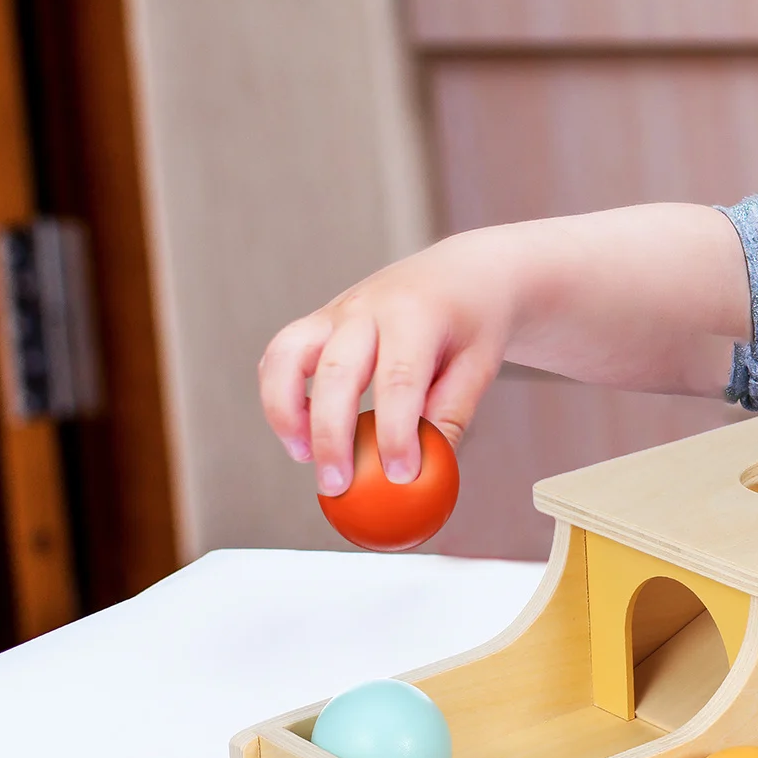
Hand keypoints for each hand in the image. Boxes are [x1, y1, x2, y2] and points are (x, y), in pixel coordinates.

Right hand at [258, 230, 510, 496]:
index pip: (399, 380)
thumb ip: (451, 416)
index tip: (401, 478)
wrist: (463, 271)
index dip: (395, 433)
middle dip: (331, 435)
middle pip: (336, 372)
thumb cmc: (474, 324)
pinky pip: (282, 355)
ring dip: (285, 410)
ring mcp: (338, 310)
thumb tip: (425, 476)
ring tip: (302, 457)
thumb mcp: (479, 365)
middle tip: (337, 486)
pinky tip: (299, 433)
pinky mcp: (320, 321)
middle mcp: (369, 307)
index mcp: (417, 314)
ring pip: (287, 354)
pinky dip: (279, 394)